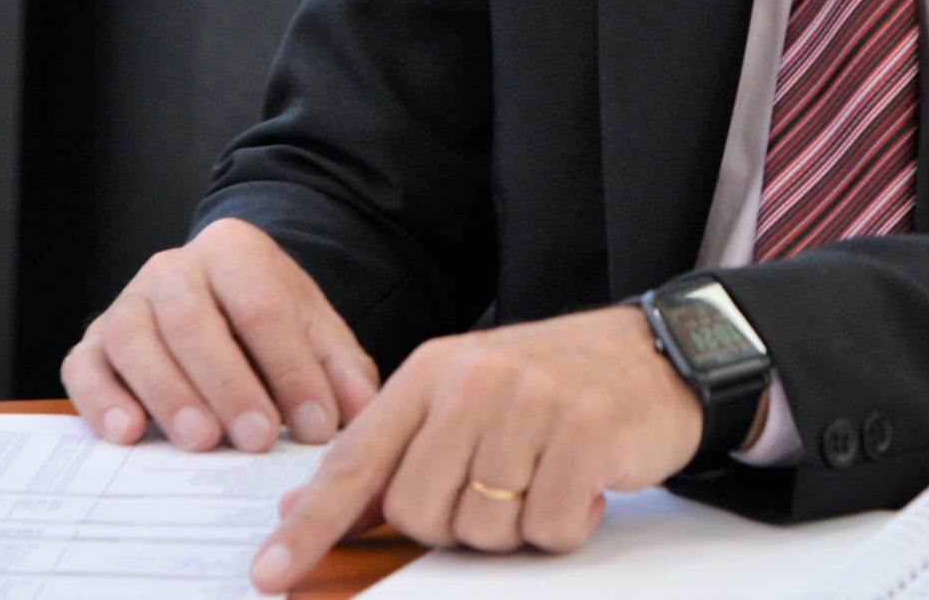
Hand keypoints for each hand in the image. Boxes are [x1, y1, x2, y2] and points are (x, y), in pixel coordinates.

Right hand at [62, 217, 380, 452]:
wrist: (219, 303)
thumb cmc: (269, 324)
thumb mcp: (316, 332)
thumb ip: (341, 369)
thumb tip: (362, 411)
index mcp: (235, 249)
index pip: (263, 307)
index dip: (291, 369)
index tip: (315, 425)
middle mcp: (173, 267)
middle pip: (192, 319)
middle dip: (227, 383)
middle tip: (257, 438)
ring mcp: (126, 302)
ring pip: (133, 338)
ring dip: (168, 394)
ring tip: (202, 442)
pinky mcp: (91, 343)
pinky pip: (83, 366)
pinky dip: (100, 400)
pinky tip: (128, 434)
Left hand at [248, 303, 702, 588]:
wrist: (657, 354)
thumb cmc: (554, 383)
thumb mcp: (465, 398)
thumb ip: (393, 450)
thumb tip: (306, 506)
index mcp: (432, 370)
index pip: (355, 460)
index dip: (311, 525)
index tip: (271, 574)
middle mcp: (474, 380)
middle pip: (419, 511)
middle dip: (455, 525)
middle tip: (501, 489)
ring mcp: (531, 403)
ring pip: (482, 528)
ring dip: (516, 525)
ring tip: (544, 477)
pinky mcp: (586, 433)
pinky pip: (546, 528)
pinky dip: (564, 523)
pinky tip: (581, 484)